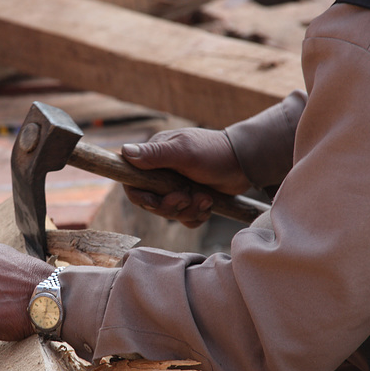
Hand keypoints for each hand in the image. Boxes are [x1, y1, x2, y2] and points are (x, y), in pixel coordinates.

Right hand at [121, 128, 249, 227]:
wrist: (245, 164)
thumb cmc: (214, 152)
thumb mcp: (184, 151)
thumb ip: (155, 154)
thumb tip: (125, 152)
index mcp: (153, 158)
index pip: (132, 183)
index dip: (142, 197)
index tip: (157, 199)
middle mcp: (160, 173)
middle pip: (150, 203)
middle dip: (170, 206)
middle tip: (187, 197)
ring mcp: (175, 187)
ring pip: (169, 213)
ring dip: (188, 210)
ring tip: (205, 198)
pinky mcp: (189, 199)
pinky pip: (184, 218)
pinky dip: (196, 216)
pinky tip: (208, 204)